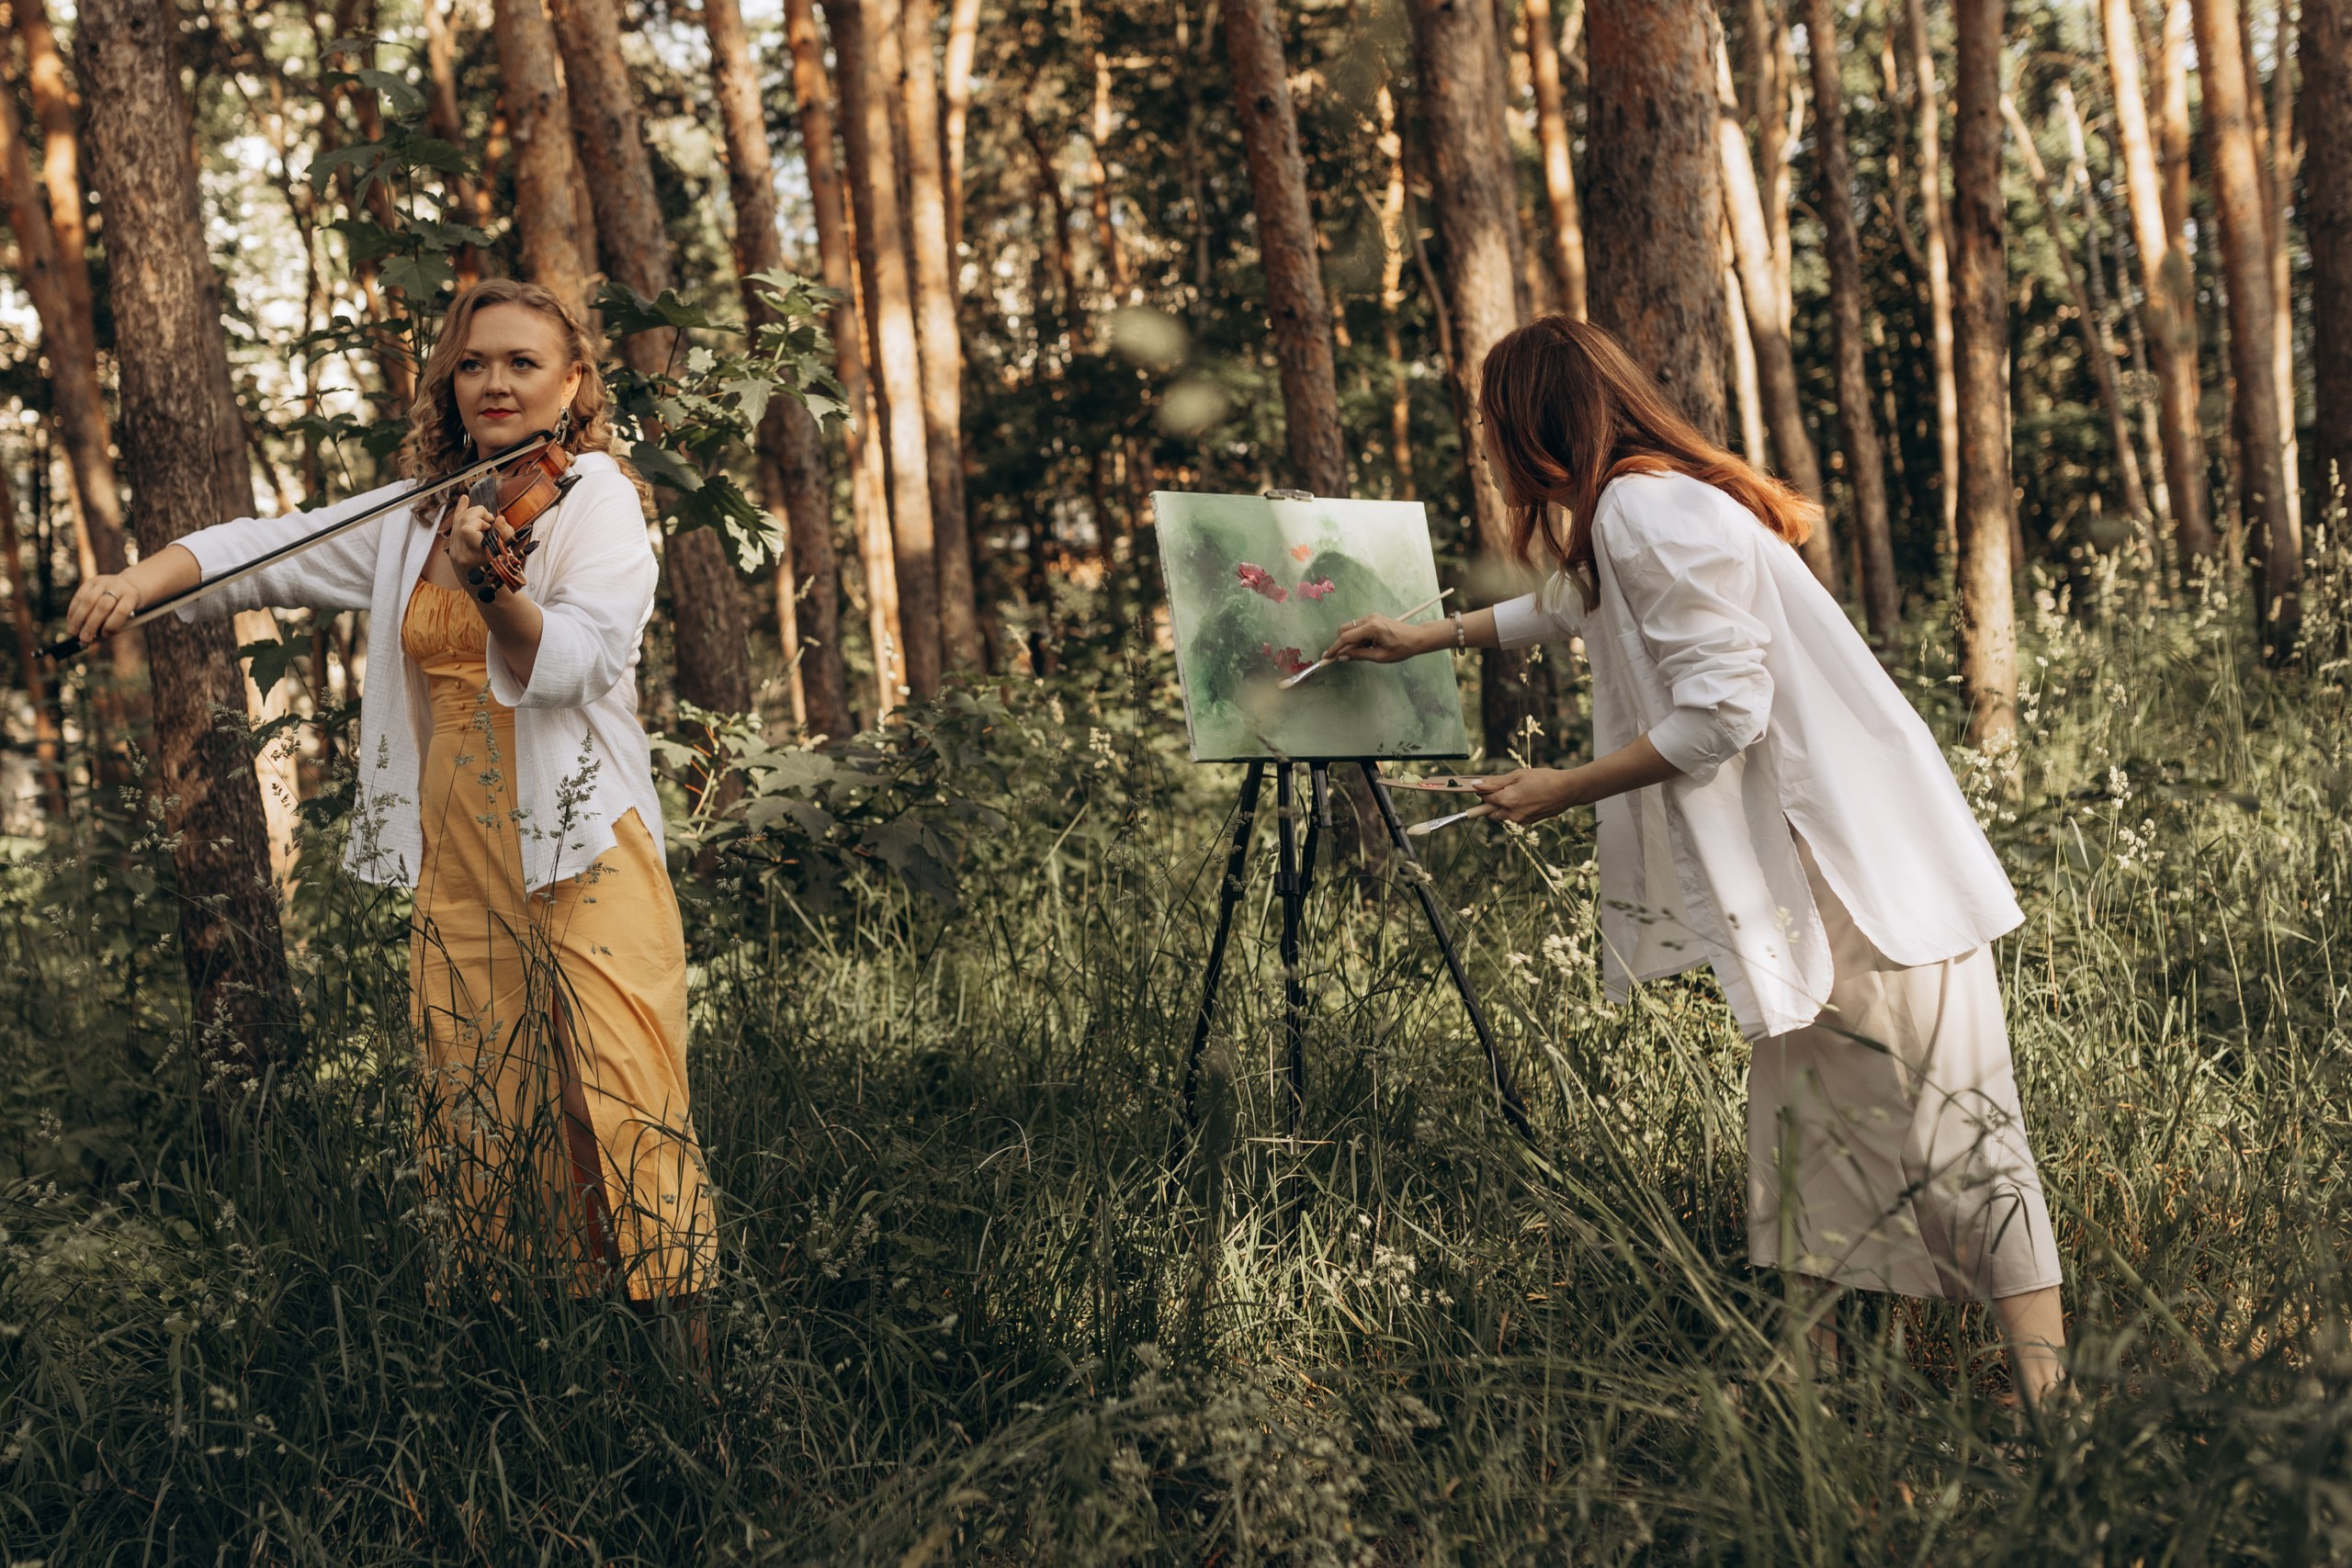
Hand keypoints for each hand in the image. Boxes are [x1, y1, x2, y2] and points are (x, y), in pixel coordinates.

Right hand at [65, 573, 141, 645]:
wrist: (129, 585)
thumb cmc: (128, 607)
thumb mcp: (129, 615)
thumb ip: (113, 626)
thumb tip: (92, 640)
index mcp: (131, 596)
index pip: (121, 611)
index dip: (112, 625)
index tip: (104, 635)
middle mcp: (118, 587)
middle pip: (103, 606)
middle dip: (91, 624)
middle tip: (84, 638)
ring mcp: (104, 582)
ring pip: (88, 600)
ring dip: (78, 619)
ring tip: (72, 632)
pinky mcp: (91, 581)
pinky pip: (79, 596)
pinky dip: (73, 610)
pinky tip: (70, 621)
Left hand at [443, 500, 514, 579]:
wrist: (486, 590)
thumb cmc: (502, 573)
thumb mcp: (509, 555)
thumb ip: (506, 535)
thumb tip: (499, 518)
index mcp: (476, 555)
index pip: (468, 528)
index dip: (479, 521)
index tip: (490, 525)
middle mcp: (462, 552)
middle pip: (463, 520)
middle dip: (478, 513)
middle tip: (490, 521)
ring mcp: (454, 550)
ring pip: (458, 521)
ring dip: (472, 513)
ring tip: (485, 518)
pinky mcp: (452, 548)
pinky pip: (454, 525)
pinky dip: (461, 511)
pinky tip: (464, 499)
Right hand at [1322, 613, 1439, 665]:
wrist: (1416, 637)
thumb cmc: (1402, 648)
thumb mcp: (1380, 656)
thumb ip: (1359, 655)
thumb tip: (1342, 657)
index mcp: (1372, 628)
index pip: (1346, 637)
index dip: (1335, 648)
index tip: (1326, 657)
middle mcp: (1369, 618)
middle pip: (1344, 629)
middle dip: (1339, 643)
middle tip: (1339, 657)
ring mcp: (1371, 617)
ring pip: (1349, 628)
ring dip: (1348, 641)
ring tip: (1358, 652)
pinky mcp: (1373, 618)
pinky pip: (1357, 627)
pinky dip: (1355, 637)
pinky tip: (1363, 646)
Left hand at [1469, 766, 1586, 825]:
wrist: (1567, 790)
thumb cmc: (1544, 778)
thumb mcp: (1518, 775)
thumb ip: (1496, 782)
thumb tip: (1476, 784)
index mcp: (1508, 800)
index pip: (1485, 798)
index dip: (1482, 790)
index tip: (1481, 785)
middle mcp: (1512, 813)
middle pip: (1490, 811)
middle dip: (1491, 801)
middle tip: (1501, 788)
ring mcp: (1520, 820)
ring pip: (1502, 815)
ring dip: (1503, 806)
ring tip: (1517, 792)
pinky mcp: (1528, 822)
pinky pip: (1514, 817)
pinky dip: (1514, 809)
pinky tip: (1526, 798)